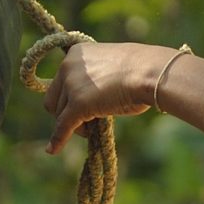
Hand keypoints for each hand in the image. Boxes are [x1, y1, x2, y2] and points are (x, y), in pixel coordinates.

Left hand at [42, 41, 156, 153]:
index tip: (82, 106)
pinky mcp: (78, 104)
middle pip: (55, 99)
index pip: (60, 81)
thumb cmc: (141, 70)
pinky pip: (63, 126)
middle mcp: (67, 66)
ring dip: (75, 124)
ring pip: (59, 114)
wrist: (149, 72)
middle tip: (89, 120)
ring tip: (95, 126)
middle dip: (68, 112)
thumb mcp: (111, 66)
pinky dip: (58, 139)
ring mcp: (71, 85)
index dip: (69, 97)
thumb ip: (95, 78)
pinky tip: (53, 150)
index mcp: (76, 53)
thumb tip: (91, 98)